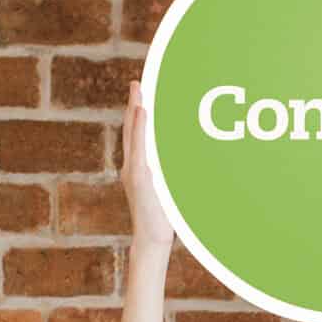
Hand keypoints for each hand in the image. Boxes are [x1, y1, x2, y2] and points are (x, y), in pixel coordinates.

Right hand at [120, 81, 175, 252]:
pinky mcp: (140, 176)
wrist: (152, 239)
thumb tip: (190, 162)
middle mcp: (132, 165)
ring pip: (133, 134)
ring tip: (138, 90)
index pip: (136, 136)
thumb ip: (171, 175)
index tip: (140, 96)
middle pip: (131, 129)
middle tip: (136, 83)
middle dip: (133, 105)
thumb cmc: (163, 218)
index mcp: (138, 168)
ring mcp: (134, 170)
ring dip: (135, 110)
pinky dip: (140, 128)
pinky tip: (143, 112)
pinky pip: (139, 147)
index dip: (137, 115)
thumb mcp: (168, 191)